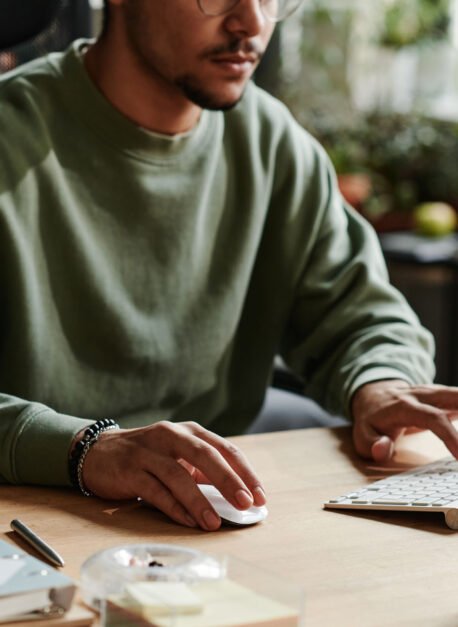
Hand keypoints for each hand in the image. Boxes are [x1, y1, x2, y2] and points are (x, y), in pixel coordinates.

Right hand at [80, 421, 266, 530]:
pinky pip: (155, 491)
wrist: (98, 452)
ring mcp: (148, 452)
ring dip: (199, 500)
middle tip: (246, 504)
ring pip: (178, 475)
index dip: (244, 472)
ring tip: (214, 522)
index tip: (260, 496)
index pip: (224, 449)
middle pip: (205, 455)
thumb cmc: (148, 456)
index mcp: (188, 431)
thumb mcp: (178, 455)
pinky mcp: (129, 470)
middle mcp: (170, 435)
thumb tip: (236, 498)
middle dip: (229, 480)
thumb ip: (203, 471)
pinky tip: (188, 521)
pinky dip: (174, 507)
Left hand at [351, 380, 457, 462]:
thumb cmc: (371, 418)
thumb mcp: (361, 435)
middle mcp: (423, 395)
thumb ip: (372, 444)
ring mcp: (436, 393)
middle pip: (455, 398)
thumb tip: (382, 450)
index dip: (450, 435)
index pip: (432, 418)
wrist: (373, 393)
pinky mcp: (445, 396)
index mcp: (404, 406)